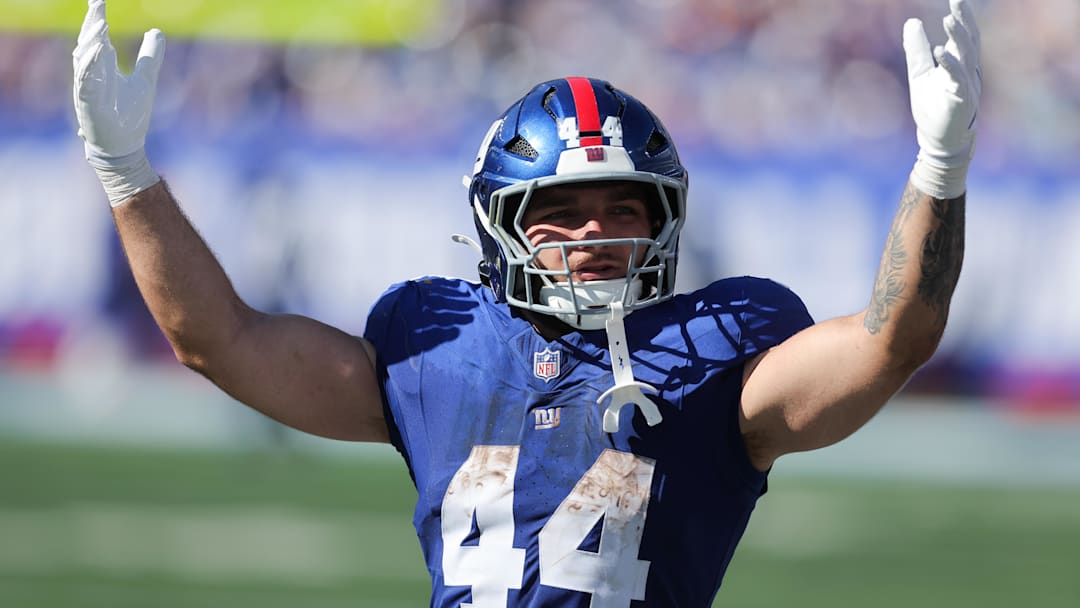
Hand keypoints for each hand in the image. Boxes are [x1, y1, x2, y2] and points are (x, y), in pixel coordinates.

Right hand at [72, 0, 164, 205]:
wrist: (124, 146)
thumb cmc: (130, 114)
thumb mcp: (145, 79)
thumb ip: (150, 57)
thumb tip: (156, 31)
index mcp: (102, 67)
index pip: (97, 38)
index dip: (96, 19)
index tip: (98, 0)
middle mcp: (92, 75)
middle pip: (87, 44)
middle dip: (91, 25)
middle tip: (97, 6)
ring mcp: (87, 88)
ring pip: (84, 59)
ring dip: (91, 42)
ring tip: (101, 25)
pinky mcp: (88, 103)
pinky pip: (86, 81)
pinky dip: (91, 66)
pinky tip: (100, 53)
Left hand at [903, 0, 980, 199]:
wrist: (938, 141)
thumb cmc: (933, 108)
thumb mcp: (920, 74)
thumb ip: (917, 50)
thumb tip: (912, 22)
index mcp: (960, 64)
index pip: (964, 36)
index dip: (962, 18)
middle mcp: (968, 72)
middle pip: (969, 42)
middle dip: (964, 22)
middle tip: (957, 2)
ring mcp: (967, 86)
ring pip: (966, 58)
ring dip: (958, 39)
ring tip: (949, 21)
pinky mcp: (961, 101)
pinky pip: (958, 80)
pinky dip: (950, 66)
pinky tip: (940, 52)